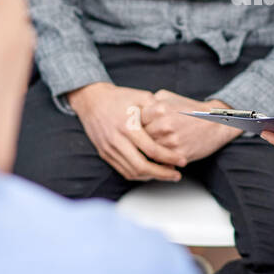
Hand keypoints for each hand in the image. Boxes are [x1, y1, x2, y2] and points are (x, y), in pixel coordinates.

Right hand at [67, 82, 183, 181]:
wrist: (92, 100)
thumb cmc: (119, 97)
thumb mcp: (141, 96)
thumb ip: (157, 107)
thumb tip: (173, 117)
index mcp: (128, 126)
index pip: (152, 149)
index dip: (169, 157)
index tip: (182, 160)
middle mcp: (117, 140)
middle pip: (142, 166)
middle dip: (162, 173)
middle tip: (176, 174)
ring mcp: (109, 149)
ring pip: (132, 172)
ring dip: (151, 176)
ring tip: (166, 174)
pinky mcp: (105, 154)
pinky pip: (123, 171)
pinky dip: (138, 175)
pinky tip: (150, 172)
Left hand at [139, 91, 240, 164]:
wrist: (216, 123)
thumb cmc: (191, 109)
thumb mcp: (169, 97)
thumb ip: (150, 101)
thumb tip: (134, 109)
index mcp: (159, 109)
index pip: (134, 121)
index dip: (133, 126)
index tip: (134, 129)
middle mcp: (163, 124)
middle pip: (139, 138)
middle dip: (138, 141)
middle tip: (138, 142)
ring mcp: (171, 141)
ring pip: (148, 152)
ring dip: (147, 153)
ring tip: (147, 150)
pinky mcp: (178, 154)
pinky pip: (161, 162)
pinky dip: (159, 161)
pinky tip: (160, 157)